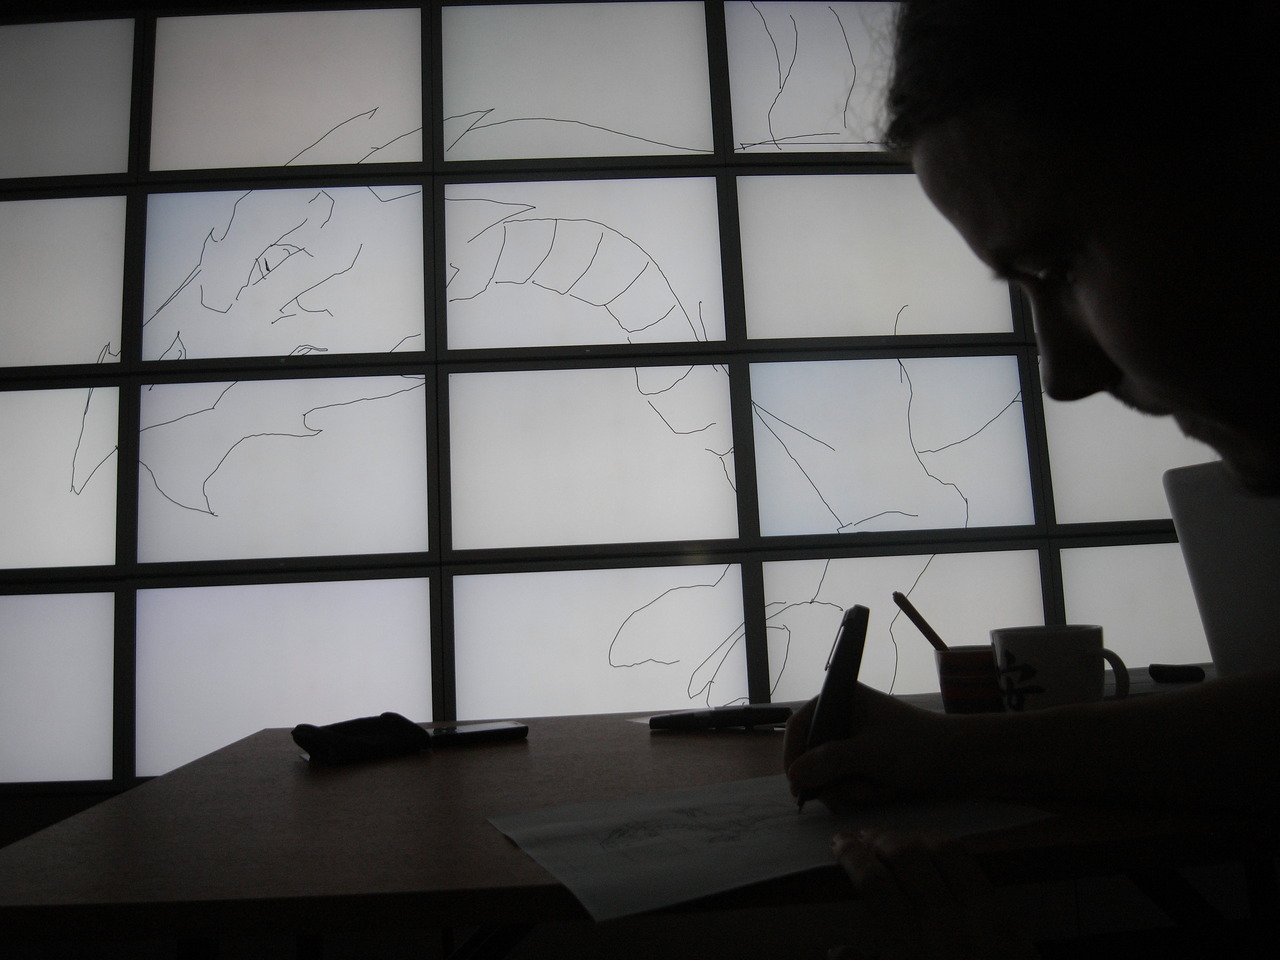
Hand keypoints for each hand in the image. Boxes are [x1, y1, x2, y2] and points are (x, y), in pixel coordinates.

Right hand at [783, 684, 953, 806]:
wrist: (965, 760)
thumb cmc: (918, 746)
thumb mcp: (871, 753)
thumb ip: (829, 762)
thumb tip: (794, 775)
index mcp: (842, 699)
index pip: (800, 725)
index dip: (794, 756)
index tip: (797, 787)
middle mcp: (845, 718)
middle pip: (813, 755)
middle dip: (833, 781)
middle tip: (853, 794)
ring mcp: (857, 741)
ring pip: (831, 774)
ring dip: (851, 790)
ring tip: (879, 790)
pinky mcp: (869, 761)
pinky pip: (849, 782)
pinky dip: (863, 792)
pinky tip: (886, 791)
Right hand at [829, 828, 1038, 959]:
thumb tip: (839, 951)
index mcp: (911, 952)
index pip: (875, 884)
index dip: (852, 856)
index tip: (839, 844)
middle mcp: (945, 929)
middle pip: (905, 857)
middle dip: (878, 838)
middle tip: (862, 837)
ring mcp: (981, 920)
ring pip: (943, 851)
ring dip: (912, 836)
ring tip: (895, 836)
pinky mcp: (1007, 920)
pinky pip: (974, 868)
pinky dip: (948, 848)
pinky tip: (934, 848)